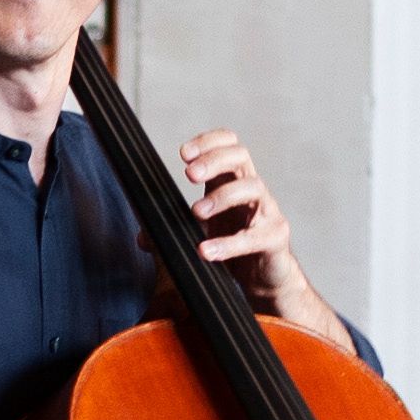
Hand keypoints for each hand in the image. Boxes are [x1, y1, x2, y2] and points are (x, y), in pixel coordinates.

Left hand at [177, 129, 306, 286]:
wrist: (267, 278)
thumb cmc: (238, 247)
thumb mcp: (203, 233)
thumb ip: (175, 231)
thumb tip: (143, 236)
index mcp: (233, 182)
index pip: (228, 145)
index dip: (209, 142)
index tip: (184, 153)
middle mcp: (252, 191)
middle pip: (240, 157)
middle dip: (213, 160)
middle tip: (189, 174)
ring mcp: (267, 212)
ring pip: (253, 188)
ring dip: (221, 196)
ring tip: (197, 211)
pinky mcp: (275, 238)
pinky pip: (255, 236)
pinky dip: (228, 244)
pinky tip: (206, 251)